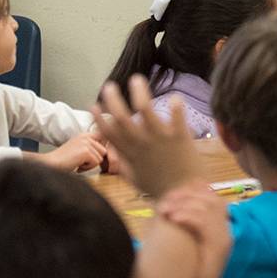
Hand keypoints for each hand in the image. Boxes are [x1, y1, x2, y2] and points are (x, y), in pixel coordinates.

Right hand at [33, 132, 107, 173]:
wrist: (49, 164)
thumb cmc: (63, 161)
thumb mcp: (78, 149)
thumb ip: (91, 148)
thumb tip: (107, 152)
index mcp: (85, 135)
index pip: (103, 141)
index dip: (98, 152)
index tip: (88, 157)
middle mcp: (86, 136)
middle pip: (103, 151)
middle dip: (93, 160)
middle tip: (79, 161)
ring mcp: (86, 143)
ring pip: (100, 158)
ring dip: (89, 165)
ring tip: (76, 163)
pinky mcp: (86, 151)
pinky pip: (95, 163)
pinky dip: (86, 168)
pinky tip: (76, 165)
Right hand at [94, 75, 203, 197]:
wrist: (183, 198)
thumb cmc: (160, 190)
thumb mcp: (136, 179)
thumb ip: (125, 166)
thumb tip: (117, 159)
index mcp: (130, 154)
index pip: (110, 133)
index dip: (100, 118)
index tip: (93, 104)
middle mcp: (141, 144)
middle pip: (122, 117)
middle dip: (113, 99)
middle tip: (110, 85)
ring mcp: (160, 139)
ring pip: (145, 109)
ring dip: (139, 92)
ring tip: (137, 79)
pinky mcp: (179, 137)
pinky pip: (177, 116)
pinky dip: (175, 105)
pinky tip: (175, 96)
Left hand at [158, 187, 232, 277]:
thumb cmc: (188, 273)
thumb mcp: (187, 244)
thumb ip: (185, 226)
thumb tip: (169, 207)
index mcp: (221, 229)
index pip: (214, 198)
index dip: (194, 191)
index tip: (173, 194)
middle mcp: (226, 231)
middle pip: (212, 199)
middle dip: (187, 196)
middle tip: (167, 201)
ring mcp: (224, 238)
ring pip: (208, 208)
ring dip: (184, 205)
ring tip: (166, 210)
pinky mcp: (218, 247)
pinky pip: (204, 223)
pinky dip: (187, 217)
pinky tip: (174, 219)